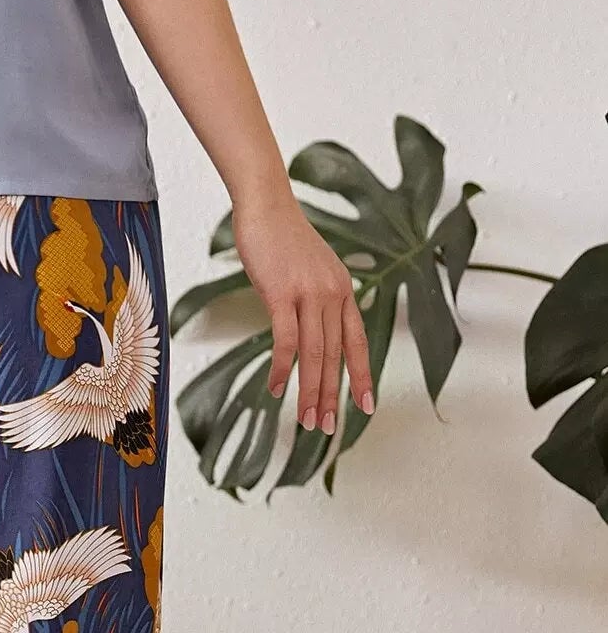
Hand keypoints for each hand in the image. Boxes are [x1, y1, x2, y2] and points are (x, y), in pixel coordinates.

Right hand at [232, 194, 373, 433]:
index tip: (366, 406)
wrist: (266, 204)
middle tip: (326, 427)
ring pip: (315, 354)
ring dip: (311, 391)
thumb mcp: (309, 271)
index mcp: (343, 291)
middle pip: (336, 356)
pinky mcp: (282, 293)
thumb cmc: (282, 238)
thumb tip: (310, 329)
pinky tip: (276, 388)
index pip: (357, 342)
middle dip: (332, 396)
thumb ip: (315, 300)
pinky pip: (286, 340)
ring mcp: (309, 293)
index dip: (363, 376)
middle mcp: (333, 294)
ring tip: (306, 419)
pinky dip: (283, 368)